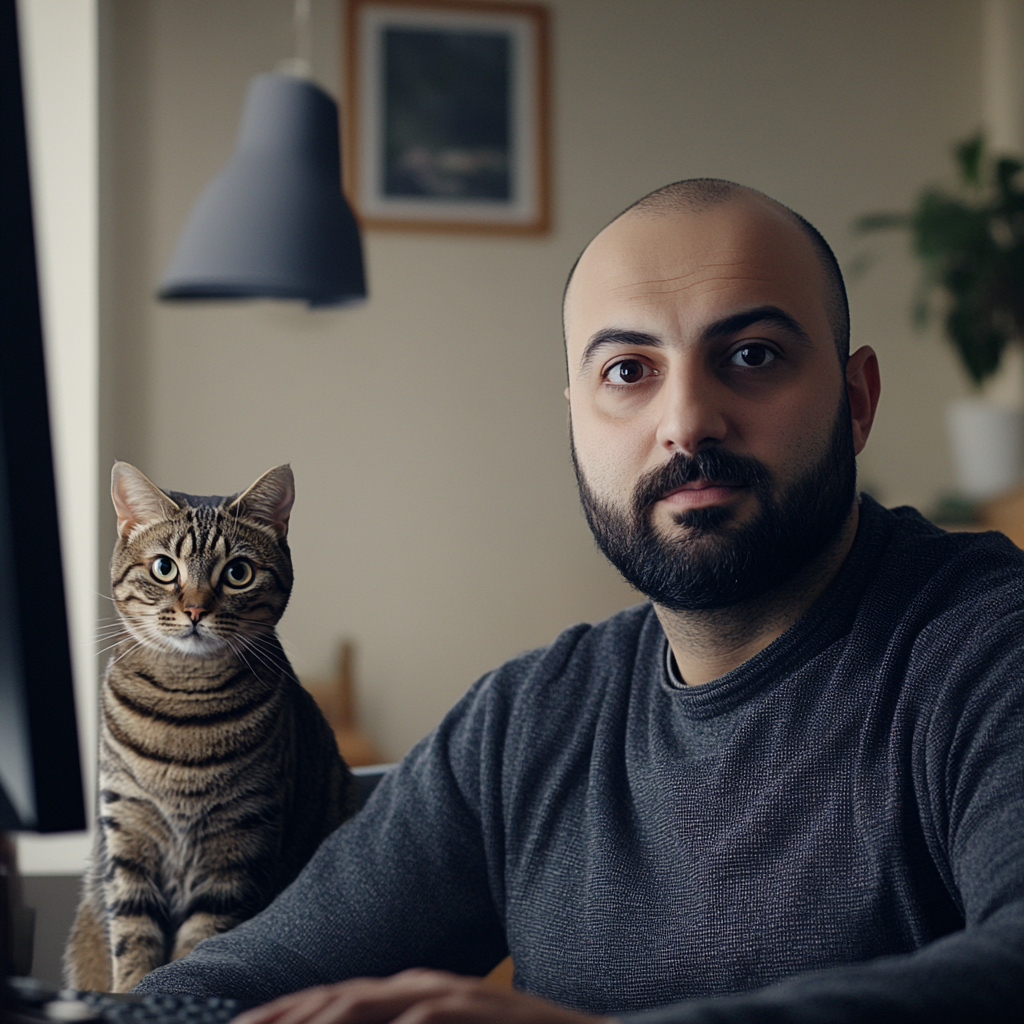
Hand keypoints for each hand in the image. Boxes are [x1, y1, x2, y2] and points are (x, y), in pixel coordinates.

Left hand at [231, 968, 612, 1023]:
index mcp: (415, 997)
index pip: (332, 1001)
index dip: (281, 1016)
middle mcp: (427, 991)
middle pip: (338, 1002)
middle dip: (283, 1020)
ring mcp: (457, 1001)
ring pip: (368, 1005)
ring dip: (319, 1021)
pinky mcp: (484, 1015)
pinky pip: (425, 1022)